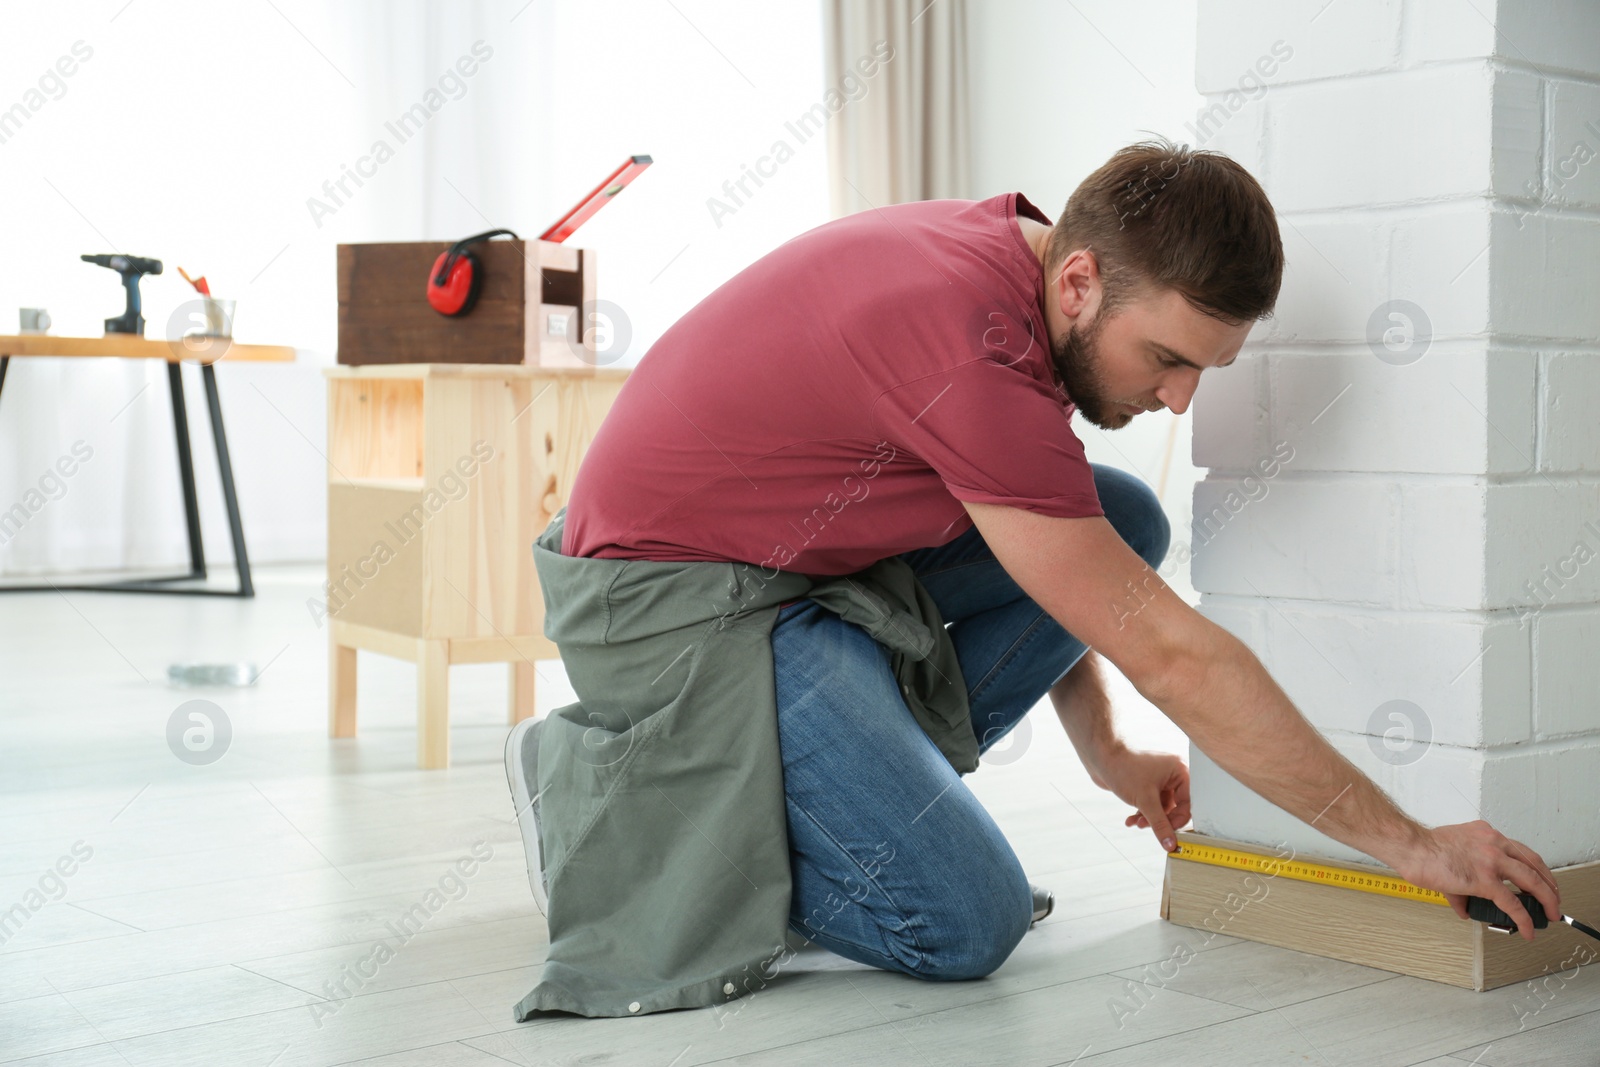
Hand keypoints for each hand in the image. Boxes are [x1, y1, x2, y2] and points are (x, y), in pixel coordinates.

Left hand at [1090, 747, 1191, 852]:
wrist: (1100, 757)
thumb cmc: (1124, 769)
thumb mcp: (1145, 801)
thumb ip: (1160, 825)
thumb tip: (1171, 845)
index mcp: (1180, 771)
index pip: (1189, 803)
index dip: (1179, 820)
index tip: (1169, 835)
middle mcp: (1172, 774)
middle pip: (1176, 807)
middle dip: (1161, 820)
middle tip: (1148, 827)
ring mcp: (1160, 779)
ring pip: (1161, 807)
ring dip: (1149, 818)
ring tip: (1137, 823)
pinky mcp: (1147, 784)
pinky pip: (1151, 804)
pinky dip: (1142, 813)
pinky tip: (1130, 821)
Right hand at [1393, 821, 1561, 941]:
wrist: (1410, 847)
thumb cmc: (1423, 847)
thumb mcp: (1450, 851)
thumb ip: (1462, 877)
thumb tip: (1463, 905)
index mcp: (1486, 834)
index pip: (1520, 851)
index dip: (1535, 868)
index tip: (1540, 879)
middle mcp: (1494, 843)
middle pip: (1535, 864)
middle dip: (1549, 885)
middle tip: (1554, 900)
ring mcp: (1492, 861)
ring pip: (1532, 881)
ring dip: (1547, 899)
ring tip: (1551, 914)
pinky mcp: (1484, 880)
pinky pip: (1513, 903)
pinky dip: (1524, 918)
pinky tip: (1527, 929)